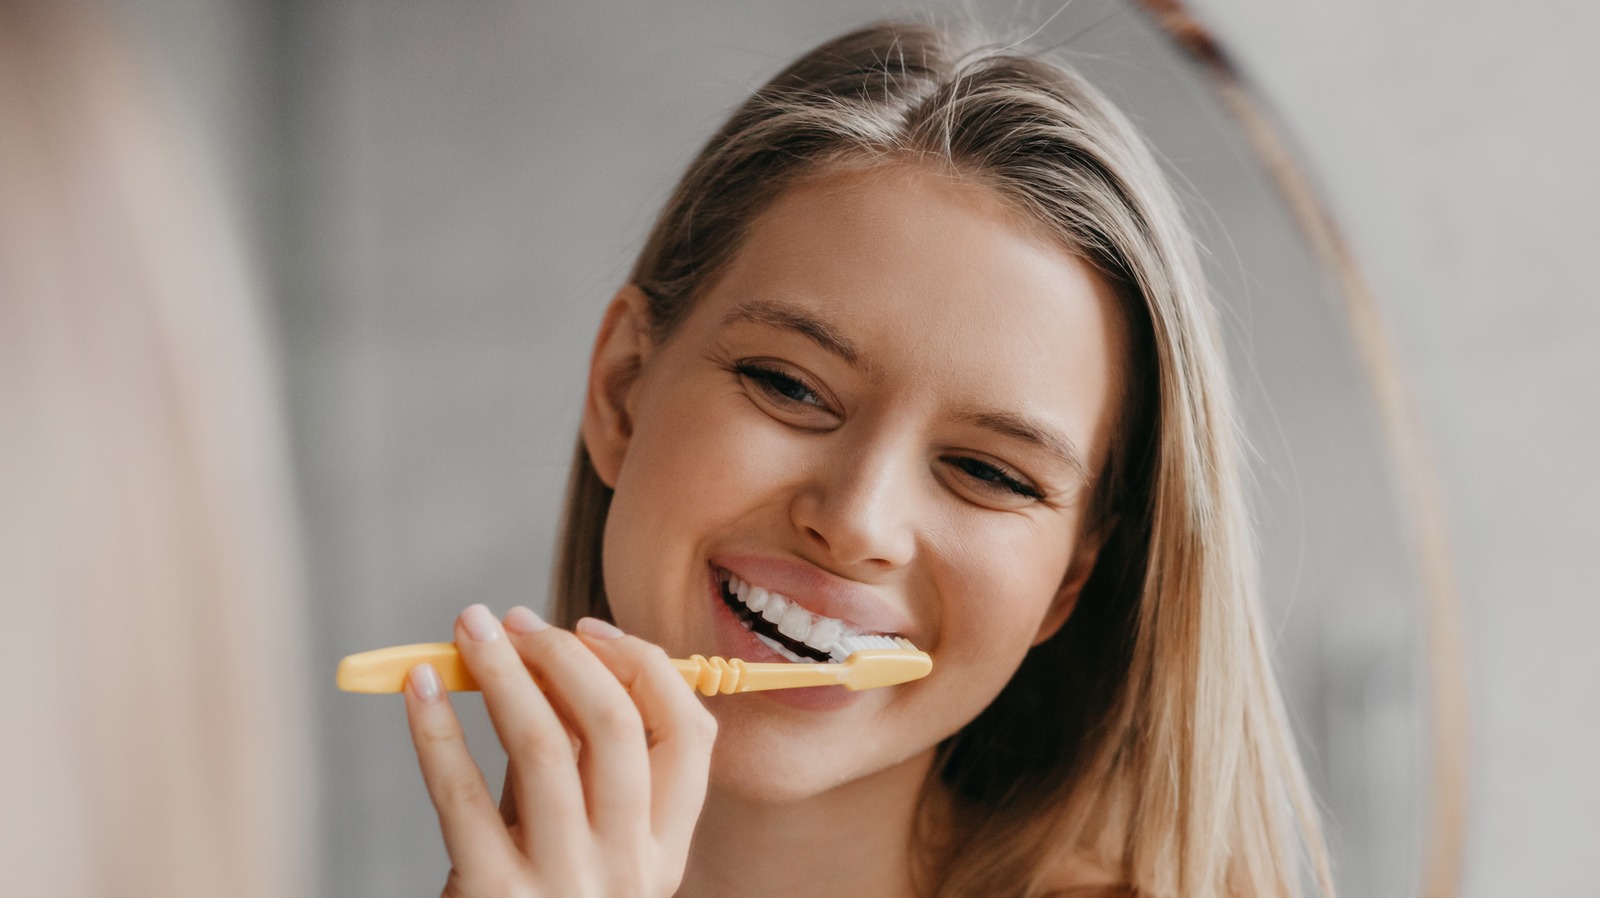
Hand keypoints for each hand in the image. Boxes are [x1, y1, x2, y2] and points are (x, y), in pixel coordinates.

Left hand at [403, 604, 716, 896]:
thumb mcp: (576, 842)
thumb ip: (579, 768)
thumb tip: (549, 657)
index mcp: (664, 850)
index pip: (690, 733)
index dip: (643, 665)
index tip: (587, 628)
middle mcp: (628, 868)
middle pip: (617, 727)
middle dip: (563, 655)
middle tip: (514, 621)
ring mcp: (565, 886)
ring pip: (544, 746)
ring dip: (501, 670)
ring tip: (468, 629)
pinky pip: (462, 795)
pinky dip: (436, 729)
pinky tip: (419, 688)